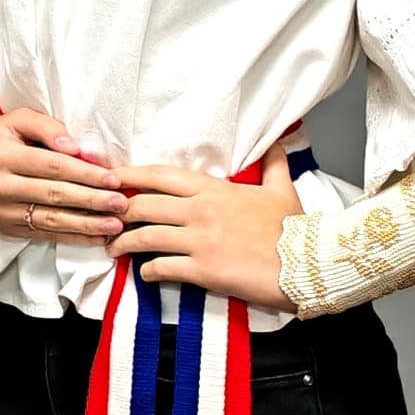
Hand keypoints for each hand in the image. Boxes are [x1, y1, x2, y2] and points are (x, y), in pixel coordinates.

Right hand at [0, 106, 126, 246]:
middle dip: (92, 200)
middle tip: (121, 203)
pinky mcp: (6, 228)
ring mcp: (1, 211)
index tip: (112, 178)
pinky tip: (94, 237)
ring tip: (113, 225)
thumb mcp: (15, 121)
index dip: (84, 174)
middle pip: (54, 194)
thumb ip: (46, 127)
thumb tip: (74, 147)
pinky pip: (43, 234)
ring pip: (50, 220)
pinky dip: (71, 237)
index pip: (52, 166)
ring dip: (86, 224)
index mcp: (2, 156)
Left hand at [110, 168, 292, 311]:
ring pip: (145, 236)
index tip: (109, 178)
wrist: (308, 265)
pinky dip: (148, 271)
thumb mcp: (282, 190)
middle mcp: (201, 210)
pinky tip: (145, 274)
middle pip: (143, 205)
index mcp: (214, 189)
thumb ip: (273, 164)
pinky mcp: (203, 270)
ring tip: (114, 249)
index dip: (129, 176)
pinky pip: (162, 267)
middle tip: (106, 219)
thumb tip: (276, 141)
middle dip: (118, 212)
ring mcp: (200, 240)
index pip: (160, 175)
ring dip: (123, 244)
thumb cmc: (293, 230)